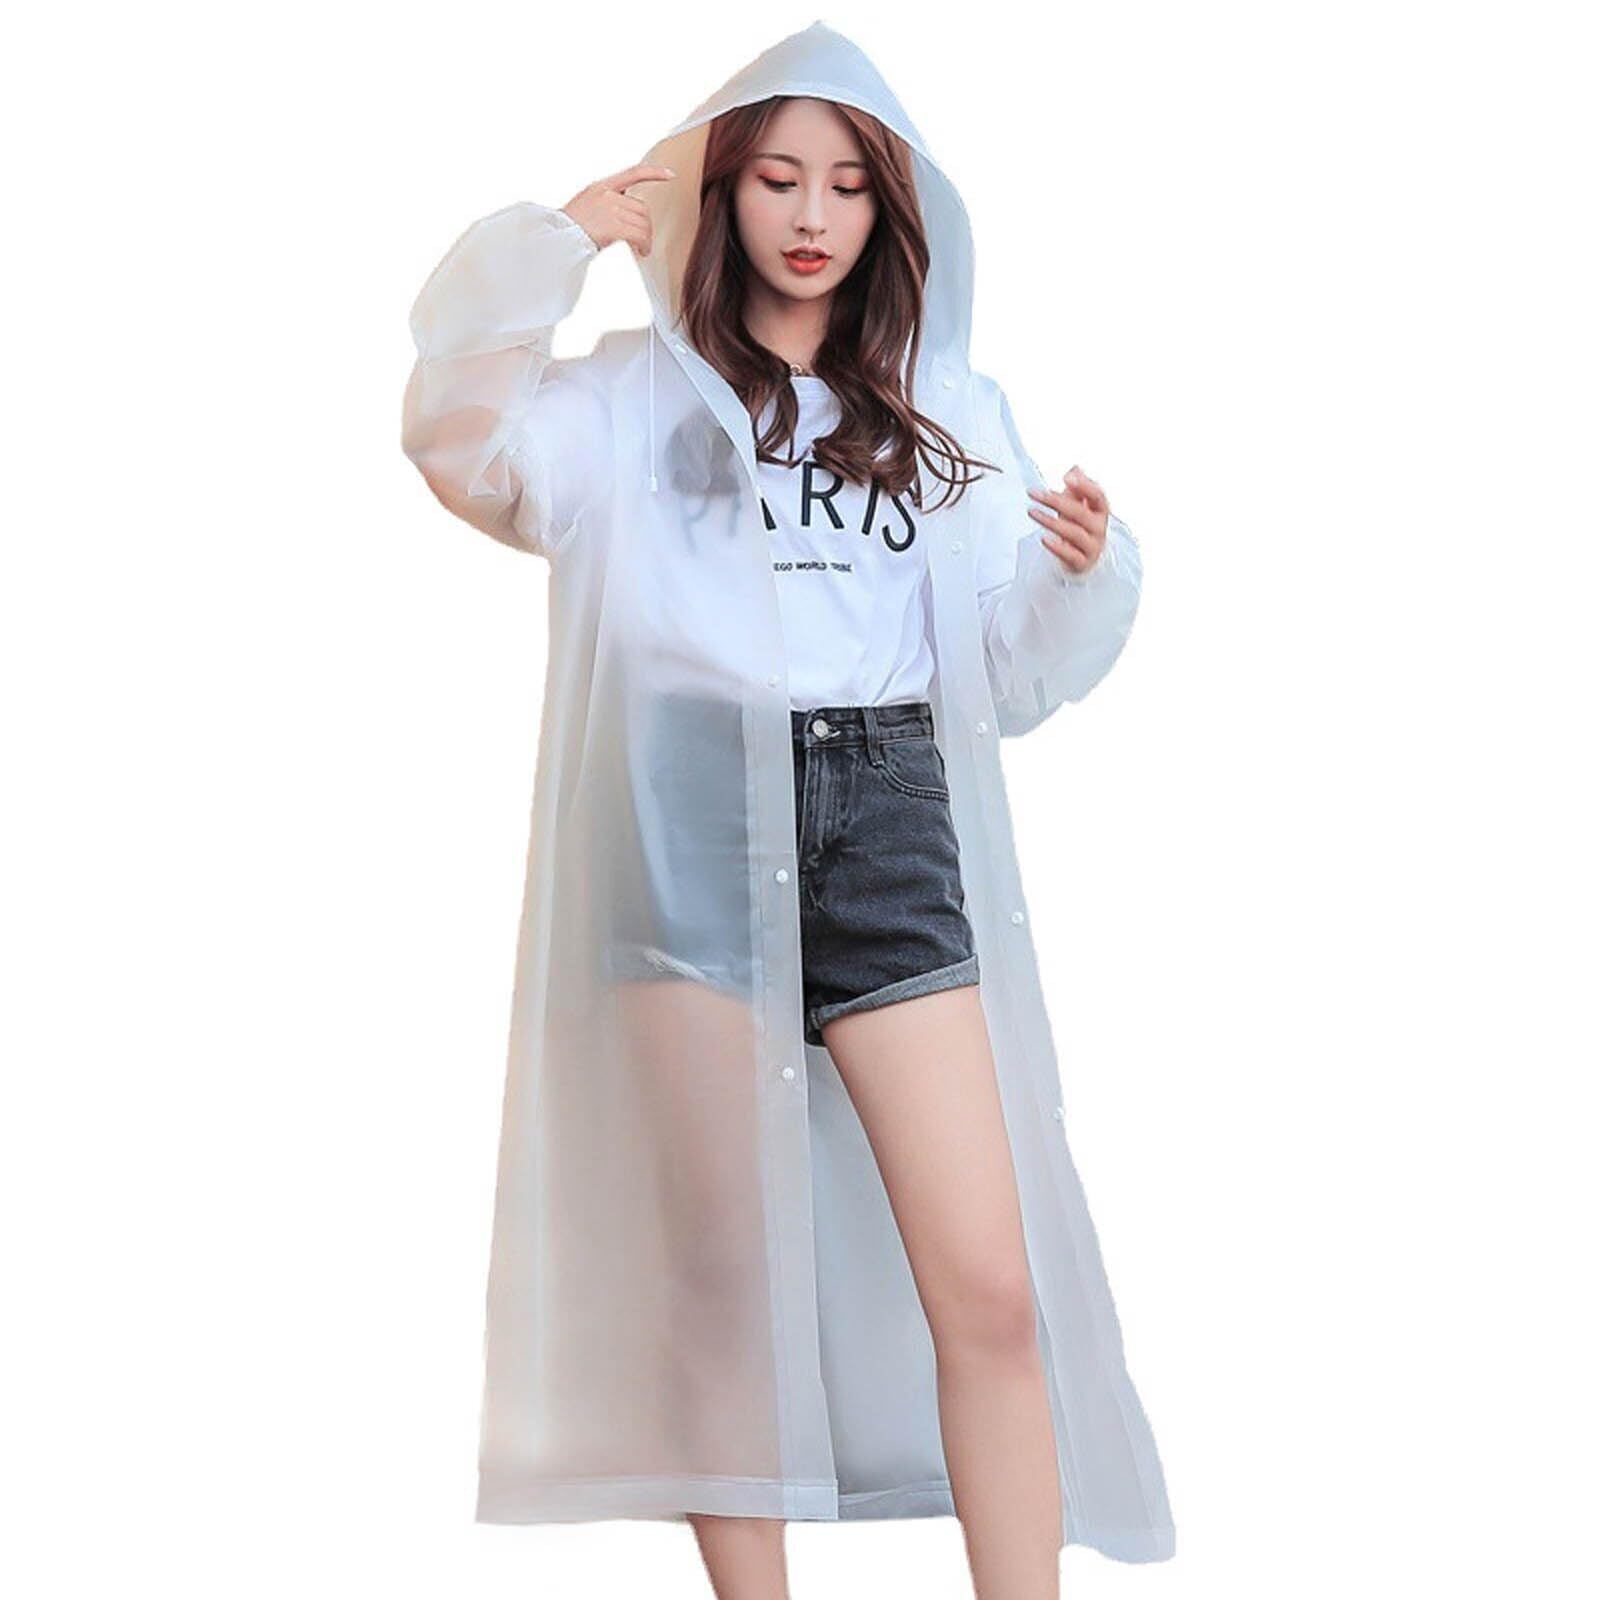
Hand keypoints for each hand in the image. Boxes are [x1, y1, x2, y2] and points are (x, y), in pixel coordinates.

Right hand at [561, 163, 676, 257]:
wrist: (556, 240)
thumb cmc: (569, 229)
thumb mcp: (585, 204)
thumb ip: (606, 202)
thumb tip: (629, 212)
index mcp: (600, 186)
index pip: (633, 173)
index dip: (654, 173)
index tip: (671, 174)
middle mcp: (606, 194)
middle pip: (642, 207)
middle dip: (646, 225)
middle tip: (643, 241)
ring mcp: (609, 209)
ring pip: (643, 222)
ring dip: (646, 238)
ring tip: (642, 248)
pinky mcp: (613, 226)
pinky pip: (639, 234)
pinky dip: (644, 245)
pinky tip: (642, 251)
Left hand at [1028, 466, 1109, 576]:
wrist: (1082, 559)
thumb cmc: (1079, 528)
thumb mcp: (1078, 506)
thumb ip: (1076, 488)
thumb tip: (1074, 469)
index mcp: (1100, 511)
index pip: (1098, 496)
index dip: (1085, 486)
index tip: (1067, 478)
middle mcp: (1098, 528)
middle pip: (1080, 512)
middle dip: (1056, 501)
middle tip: (1036, 494)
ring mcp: (1091, 546)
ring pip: (1074, 533)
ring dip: (1051, 521)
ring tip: (1033, 513)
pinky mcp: (1081, 562)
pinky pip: (1070, 555)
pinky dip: (1057, 547)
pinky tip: (1044, 538)